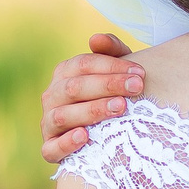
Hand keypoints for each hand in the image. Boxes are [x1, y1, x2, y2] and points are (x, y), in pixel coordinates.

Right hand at [40, 33, 140, 163]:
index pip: (83, 64)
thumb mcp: (116, 73)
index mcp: (64, 74)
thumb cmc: (113, 97)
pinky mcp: (50, 149)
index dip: (111, 66)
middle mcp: (52, 96)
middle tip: (136, 87)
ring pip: (63, 116)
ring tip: (120, 107)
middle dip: (107, 86)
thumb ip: (112, 51)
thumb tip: (96, 39)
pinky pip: (51, 148)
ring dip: (92, 111)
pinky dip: (66, 143)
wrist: (107, 136)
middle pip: (74, 87)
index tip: (139, 72)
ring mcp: (48, 123)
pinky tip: (84, 136)